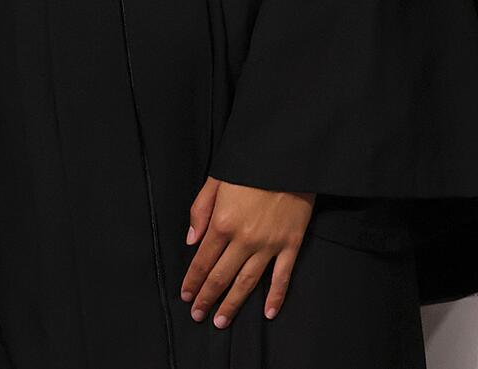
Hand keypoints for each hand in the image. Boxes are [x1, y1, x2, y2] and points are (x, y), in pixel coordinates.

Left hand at [179, 177, 313, 328]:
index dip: (192, 281)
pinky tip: (268, 313)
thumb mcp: (216, 181)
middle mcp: (244, 239)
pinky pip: (282, 276)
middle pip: (221, 276)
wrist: (288, 155)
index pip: (202, 261)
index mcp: (222, 223)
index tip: (186, 296)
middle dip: (207, 298)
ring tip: (221, 321)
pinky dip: (276, 297)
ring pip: (247, 282)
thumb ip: (200, 211)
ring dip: (233, 304)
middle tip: (198, 316)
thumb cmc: (249, 165)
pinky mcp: (291, 243)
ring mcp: (269, 244)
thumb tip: (191, 241)